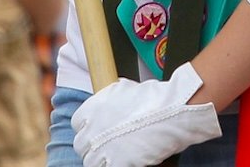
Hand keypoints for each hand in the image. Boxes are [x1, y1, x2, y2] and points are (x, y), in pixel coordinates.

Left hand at [72, 63, 220, 166]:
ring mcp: (103, 148)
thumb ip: (111, 100)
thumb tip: (110, 103)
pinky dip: (113, 165)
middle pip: (81, 145)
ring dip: (101, 160)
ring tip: (115, 156)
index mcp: (93, 108)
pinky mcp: (117, 163)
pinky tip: (126, 161)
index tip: (95, 131)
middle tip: (106, 146)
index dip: (88, 128)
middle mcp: (93, 129)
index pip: (77, 124)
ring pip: (90, 162)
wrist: (172, 111)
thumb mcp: (125, 89)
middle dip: (93, 146)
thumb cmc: (155, 98)